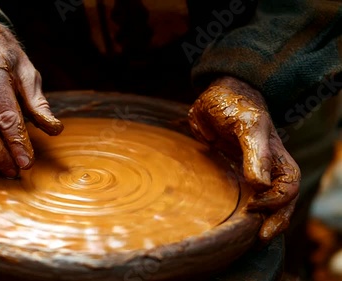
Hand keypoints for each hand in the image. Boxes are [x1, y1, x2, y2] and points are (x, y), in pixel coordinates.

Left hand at [188, 76, 299, 241]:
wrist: (219, 93)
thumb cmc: (237, 104)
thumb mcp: (247, 126)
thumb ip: (255, 153)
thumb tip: (261, 185)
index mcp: (276, 155)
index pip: (288, 185)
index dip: (276, 200)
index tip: (254, 206)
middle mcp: (268, 166)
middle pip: (283, 198)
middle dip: (276, 219)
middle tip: (262, 237)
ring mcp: (252, 169)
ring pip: (267, 199)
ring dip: (264, 218)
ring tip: (255, 237)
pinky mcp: (235, 170)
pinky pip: (246, 194)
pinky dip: (247, 209)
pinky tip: (239, 221)